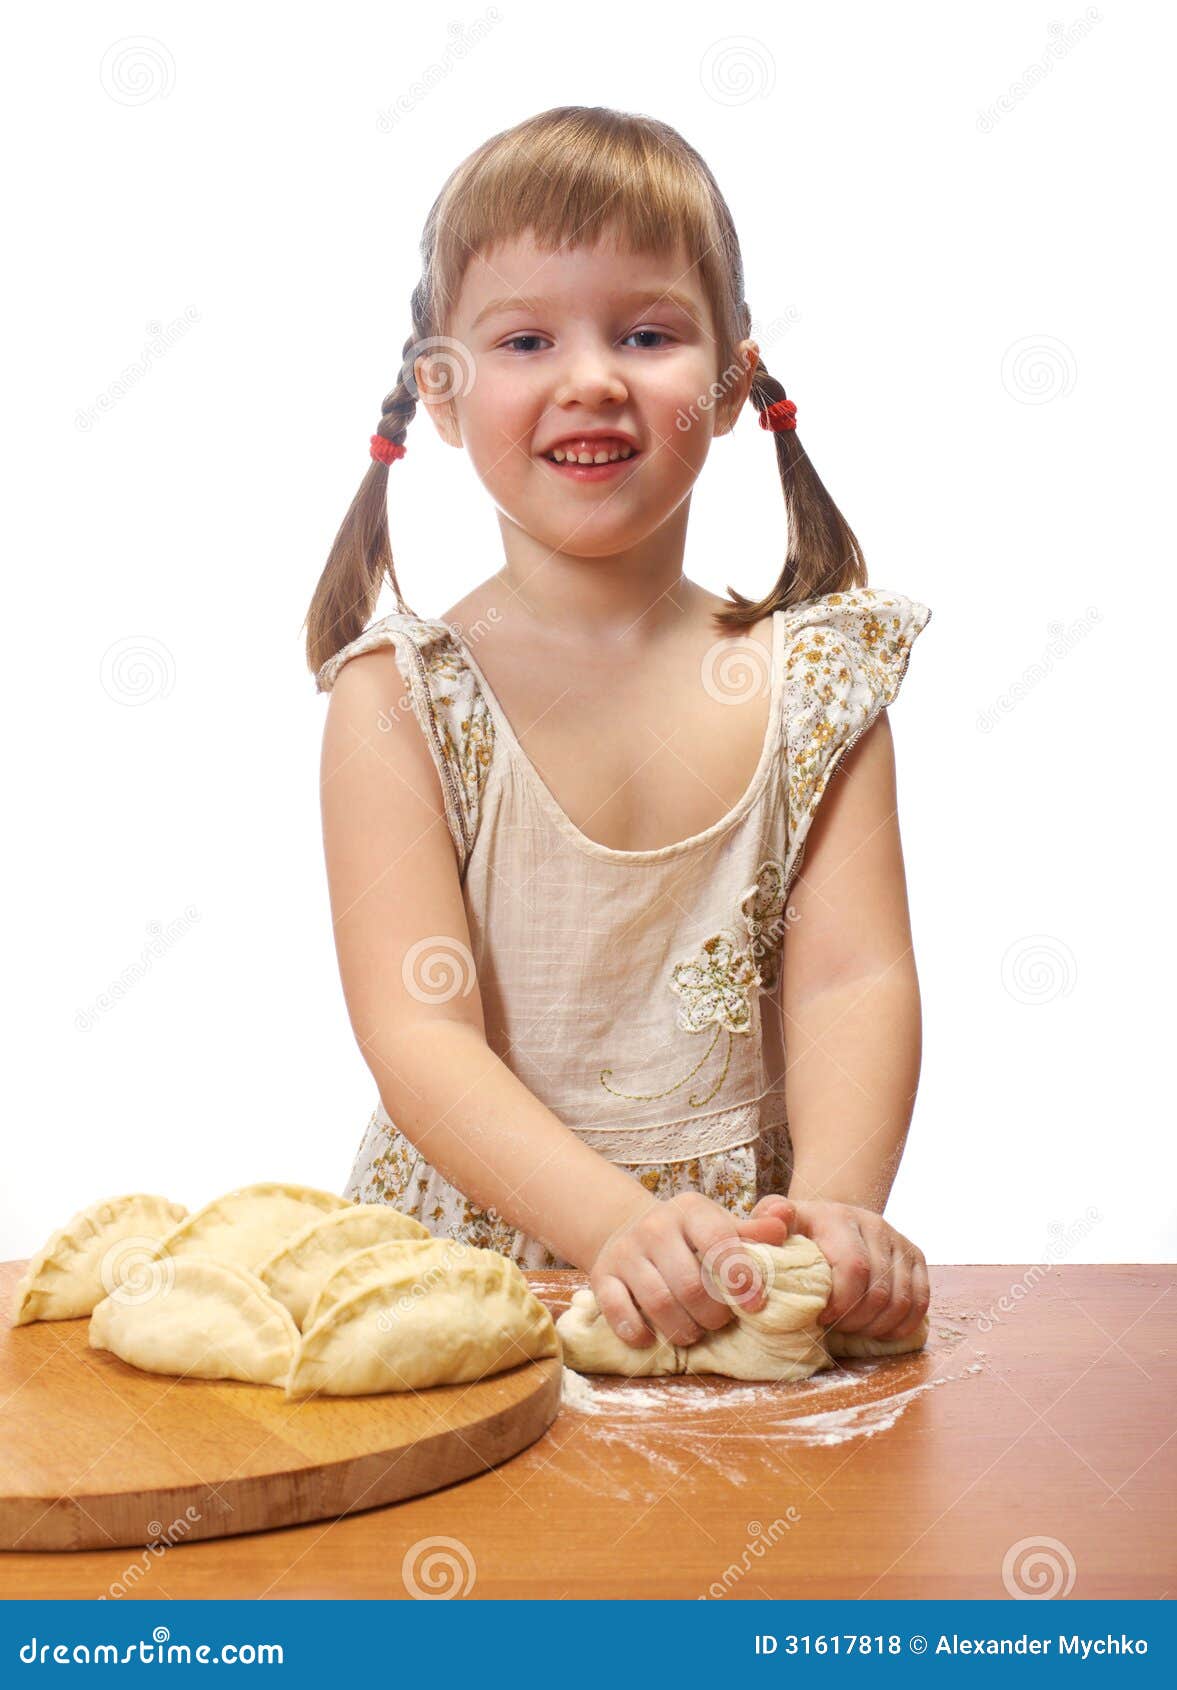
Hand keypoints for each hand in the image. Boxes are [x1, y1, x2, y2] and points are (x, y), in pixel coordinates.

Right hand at [589, 1191, 797, 1350]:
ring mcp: (626, 1251)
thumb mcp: (719, 1226)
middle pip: (689, 1285)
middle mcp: (655, 1226)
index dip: (740, 1277)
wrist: (629, 1229)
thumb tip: (783, 1225)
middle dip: (712, 1315)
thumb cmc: (688, 1237)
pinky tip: (652, 1338)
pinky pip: (618, 1311)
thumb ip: (752, 1233)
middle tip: (719, 1322)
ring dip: (682, 1329)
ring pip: (658, 1302)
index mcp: (691, 1210)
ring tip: (694, 1333)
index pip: (719, 1241)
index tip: (756, 1305)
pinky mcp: (603, 1275)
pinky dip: (638, 1332)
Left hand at [771, 1196, 928, 1340]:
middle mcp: (873, 1224)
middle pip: (878, 1291)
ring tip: (852, 1328)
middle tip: (835, 1327)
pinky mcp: (915, 1256)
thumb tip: (775, 1222)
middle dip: (855, 1321)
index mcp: (837, 1218)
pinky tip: (878, 1330)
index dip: (840, 1303)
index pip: (854, 1268)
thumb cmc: (796, 1231)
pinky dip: (901, 1325)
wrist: (830, 1218)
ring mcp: (898, 1240)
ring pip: (901, 1300)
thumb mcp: (773, 1223)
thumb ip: (765, 1222)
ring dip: (876, 1326)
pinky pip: (921, 1301)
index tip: (819, 1317)